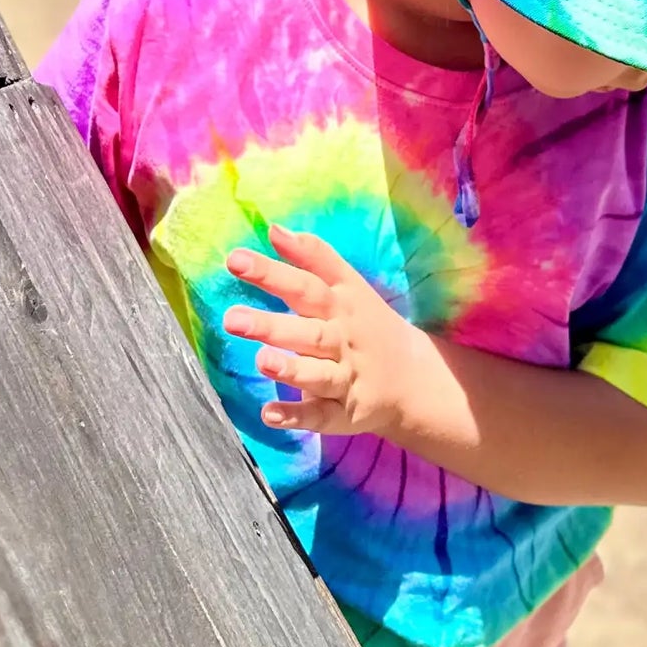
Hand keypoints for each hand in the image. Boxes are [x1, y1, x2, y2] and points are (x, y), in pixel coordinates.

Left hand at [222, 223, 437, 439]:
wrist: (414, 378)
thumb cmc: (366, 325)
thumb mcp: (350, 286)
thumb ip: (313, 256)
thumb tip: (274, 229)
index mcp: (342, 306)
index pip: (306, 285)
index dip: (273, 272)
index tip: (234, 260)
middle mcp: (344, 341)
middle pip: (308, 332)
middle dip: (272, 326)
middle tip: (231, 319)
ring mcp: (346, 379)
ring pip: (317, 375)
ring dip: (290, 370)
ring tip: (261, 361)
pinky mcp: (343, 414)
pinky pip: (319, 417)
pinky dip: (296, 417)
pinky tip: (269, 414)